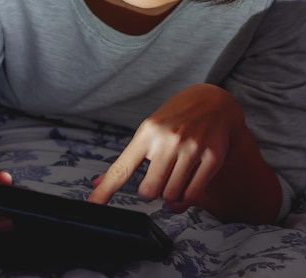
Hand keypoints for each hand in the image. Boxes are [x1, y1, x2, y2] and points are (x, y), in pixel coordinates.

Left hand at [88, 84, 243, 208]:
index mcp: (147, 132)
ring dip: (168, 195)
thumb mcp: (149, 130)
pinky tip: (182, 191)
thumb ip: (127, 159)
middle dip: (149, 192)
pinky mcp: (212, 158)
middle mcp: (168, 140)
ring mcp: (191, 149)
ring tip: (171, 180)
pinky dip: (184, 199)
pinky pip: (192, 194)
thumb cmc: (176, 118)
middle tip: (154, 182)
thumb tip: (98, 183)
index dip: (105, 190)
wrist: (212, 101)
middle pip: (149, 190)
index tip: (92, 205)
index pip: (121, 169)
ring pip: (170, 194)